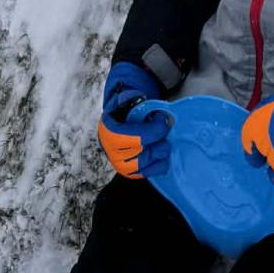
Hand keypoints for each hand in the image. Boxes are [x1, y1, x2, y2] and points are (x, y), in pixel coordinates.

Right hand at [97, 61, 171, 179]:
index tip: (163, 120)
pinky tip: (161, 151)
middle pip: (144, 154)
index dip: (153, 131)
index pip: (135, 138)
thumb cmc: (122, 112)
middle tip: (163, 128)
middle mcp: (114, 153)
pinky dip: (161, 162)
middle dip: (159, 140)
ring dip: (160, 151)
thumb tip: (142, 99)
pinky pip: (152, 172)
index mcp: (109, 133)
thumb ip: (131, 98)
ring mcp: (122, 166)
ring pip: (149, 164)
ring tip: (162, 140)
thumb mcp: (123, 100)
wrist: (117, 125)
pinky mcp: (132, 174)